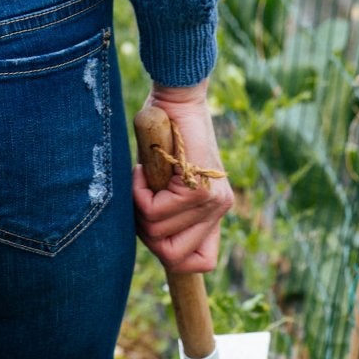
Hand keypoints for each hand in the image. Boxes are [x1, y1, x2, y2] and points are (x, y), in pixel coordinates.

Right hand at [132, 82, 233, 274]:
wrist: (178, 96)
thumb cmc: (166, 133)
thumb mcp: (170, 179)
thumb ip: (169, 206)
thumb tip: (148, 233)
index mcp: (214, 210)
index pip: (203, 261)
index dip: (170, 254)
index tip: (151, 225)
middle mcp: (219, 209)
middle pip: (174, 258)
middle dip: (146, 233)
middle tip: (141, 199)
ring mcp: (213, 201)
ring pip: (159, 234)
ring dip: (139, 208)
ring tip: (142, 178)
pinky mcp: (199, 188)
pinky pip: (155, 211)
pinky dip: (138, 193)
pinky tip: (141, 170)